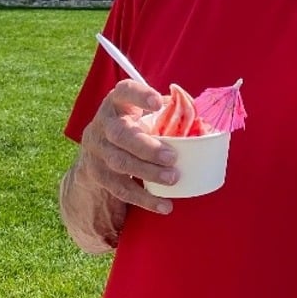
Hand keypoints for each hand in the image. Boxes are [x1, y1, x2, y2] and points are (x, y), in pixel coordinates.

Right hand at [74, 79, 176, 214]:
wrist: (96, 149)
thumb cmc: (133, 123)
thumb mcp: (143, 110)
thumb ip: (168, 109)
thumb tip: (200, 115)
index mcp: (117, 102)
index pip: (124, 91)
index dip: (139, 95)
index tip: (157, 102)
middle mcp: (103, 124)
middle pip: (120, 134)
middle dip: (146, 147)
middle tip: (172, 157)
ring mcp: (98, 151)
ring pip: (119, 163)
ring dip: (147, 172)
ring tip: (173, 178)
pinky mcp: (99, 175)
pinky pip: (121, 189)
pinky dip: (144, 199)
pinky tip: (164, 205)